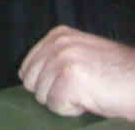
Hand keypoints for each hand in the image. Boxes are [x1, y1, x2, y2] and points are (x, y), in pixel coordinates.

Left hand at [20, 25, 134, 120]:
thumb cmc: (119, 76)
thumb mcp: (81, 57)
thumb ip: (55, 59)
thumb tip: (26, 76)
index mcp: (58, 35)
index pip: (27, 68)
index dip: (47, 84)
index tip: (71, 83)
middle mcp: (58, 43)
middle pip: (31, 82)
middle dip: (53, 92)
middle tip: (82, 89)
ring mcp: (63, 58)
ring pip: (42, 96)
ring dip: (65, 101)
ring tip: (89, 92)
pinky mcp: (70, 77)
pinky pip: (56, 105)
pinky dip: (73, 109)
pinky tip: (92, 99)